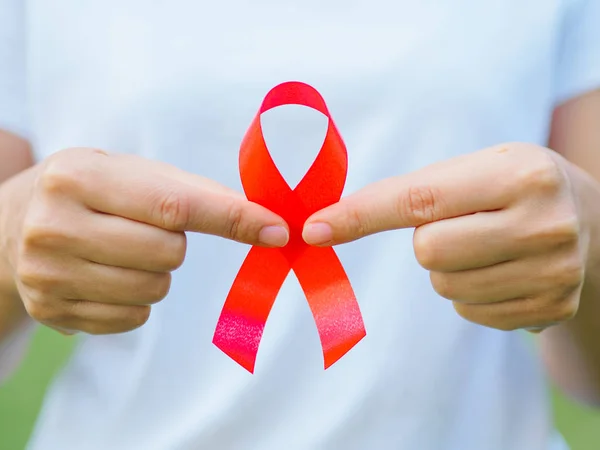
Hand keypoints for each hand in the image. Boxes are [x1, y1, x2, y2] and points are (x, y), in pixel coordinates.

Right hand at [1, 148, 287, 334]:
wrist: (18, 222)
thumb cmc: (97, 192)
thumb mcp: (136, 175)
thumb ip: (200, 196)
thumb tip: (269, 225)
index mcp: (79, 177)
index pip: (174, 205)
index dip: (232, 218)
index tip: (277, 229)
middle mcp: (53, 225)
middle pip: (168, 254)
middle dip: (174, 244)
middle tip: (147, 229)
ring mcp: (46, 274)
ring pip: (154, 290)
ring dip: (157, 272)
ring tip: (125, 250)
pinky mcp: (51, 311)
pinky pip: (133, 319)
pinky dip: (136, 301)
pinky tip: (109, 275)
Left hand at [303, 143, 588, 331]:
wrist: (589, 217)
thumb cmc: (510, 186)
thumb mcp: (474, 168)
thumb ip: (408, 193)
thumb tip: (323, 225)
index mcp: (520, 175)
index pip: (419, 199)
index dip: (361, 215)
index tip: (314, 229)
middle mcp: (545, 223)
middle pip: (429, 252)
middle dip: (428, 241)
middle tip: (461, 224)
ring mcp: (554, 272)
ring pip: (446, 286)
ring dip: (449, 269)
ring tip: (486, 245)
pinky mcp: (553, 308)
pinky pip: (470, 312)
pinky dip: (471, 293)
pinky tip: (502, 269)